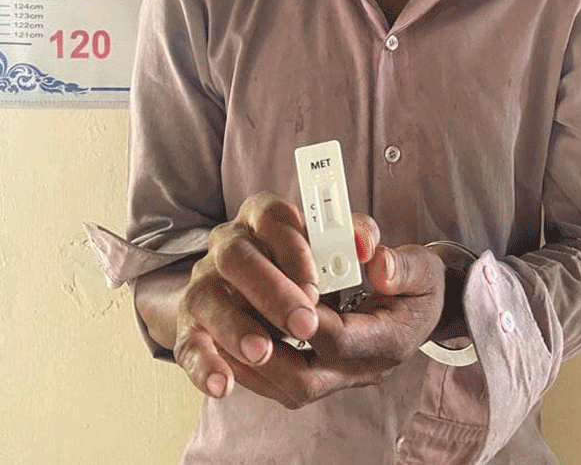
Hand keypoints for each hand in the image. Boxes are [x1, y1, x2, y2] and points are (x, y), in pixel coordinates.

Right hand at [172, 191, 378, 400]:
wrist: (270, 299)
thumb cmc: (317, 268)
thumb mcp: (344, 247)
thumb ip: (360, 238)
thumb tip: (369, 250)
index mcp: (264, 217)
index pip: (272, 217)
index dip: (293, 249)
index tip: (317, 283)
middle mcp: (229, 246)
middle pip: (236, 257)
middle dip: (271, 291)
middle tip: (304, 323)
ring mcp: (205, 285)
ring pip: (207, 298)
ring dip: (236, 327)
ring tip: (264, 350)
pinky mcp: (193, 327)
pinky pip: (189, 345)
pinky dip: (204, 365)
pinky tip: (222, 385)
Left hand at [221, 242, 445, 407]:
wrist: (425, 308)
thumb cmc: (420, 283)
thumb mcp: (422, 267)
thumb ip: (399, 265)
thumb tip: (374, 261)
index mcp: (390, 341)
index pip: (338, 340)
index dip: (306, 318)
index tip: (282, 289)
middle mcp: (363, 370)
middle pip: (304, 380)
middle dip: (266, 350)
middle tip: (237, 316)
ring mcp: (342, 380)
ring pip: (287, 388)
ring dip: (252, 362)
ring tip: (223, 329)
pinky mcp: (326, 378)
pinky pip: (281, 386)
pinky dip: (253, 366)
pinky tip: (231, 340)